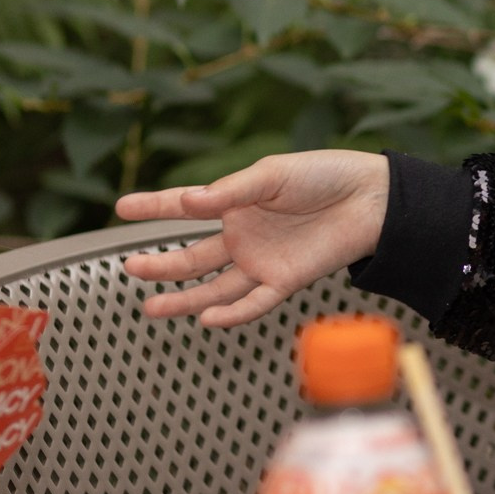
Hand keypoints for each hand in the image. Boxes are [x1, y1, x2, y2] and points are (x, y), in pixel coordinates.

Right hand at [118, 150, 390, 326]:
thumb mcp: (274, 174)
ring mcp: (262, 260)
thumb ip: (232, 191)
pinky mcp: (286, 280)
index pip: (186, 207)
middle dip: (161, 265)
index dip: (154, 207)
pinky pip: (254, 302)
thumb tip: (189, 201)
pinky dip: (232, 313)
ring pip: (214, 287)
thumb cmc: (326, 176)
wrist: (373, 197)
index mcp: (236, 203)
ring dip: (184, 300)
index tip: (121, 207)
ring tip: (150, 307)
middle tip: (130, 267)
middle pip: (193, 257)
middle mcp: (244, 235)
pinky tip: (207, 318)